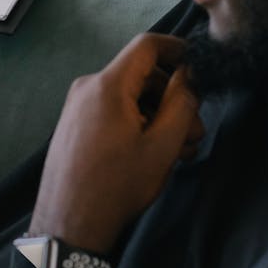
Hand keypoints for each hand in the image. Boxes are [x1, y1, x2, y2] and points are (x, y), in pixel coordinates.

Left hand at [31, 33, 202, 253]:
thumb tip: (189, 75)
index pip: (147, 45)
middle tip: (193, 135)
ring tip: (177, 153)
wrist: (68, 222)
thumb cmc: (116, 185)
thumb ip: (182, 103)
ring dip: (159, 116)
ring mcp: (79, 105)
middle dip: (174, 98)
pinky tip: (153, 154)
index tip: (200, 70)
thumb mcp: (161, 146)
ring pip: (131, 96)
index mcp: (107, 84)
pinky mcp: (76, 123)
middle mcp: (88, 86)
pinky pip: (114, 110)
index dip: (178, 50)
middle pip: (142, 74)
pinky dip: (138, 124)